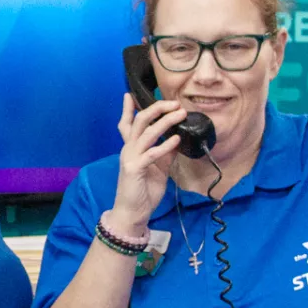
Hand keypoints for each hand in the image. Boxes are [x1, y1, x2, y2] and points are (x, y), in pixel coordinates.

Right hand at [107, 94, 187, 232]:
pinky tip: (177, 140)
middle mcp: (128, 149)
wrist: (132, 213)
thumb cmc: (143, 191)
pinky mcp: (134, 169)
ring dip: (165, 122)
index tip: (131, 94)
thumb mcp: (159, 169)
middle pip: (139, 121)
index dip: (128, 109)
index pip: (127, 124)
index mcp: (132, 148)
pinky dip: (165, 145)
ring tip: (180, 114)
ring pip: (146, 133)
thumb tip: (177, 140)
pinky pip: (151, 154)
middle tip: (174, 103)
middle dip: (156, 109)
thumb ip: (165, 153)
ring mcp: (130, 158)